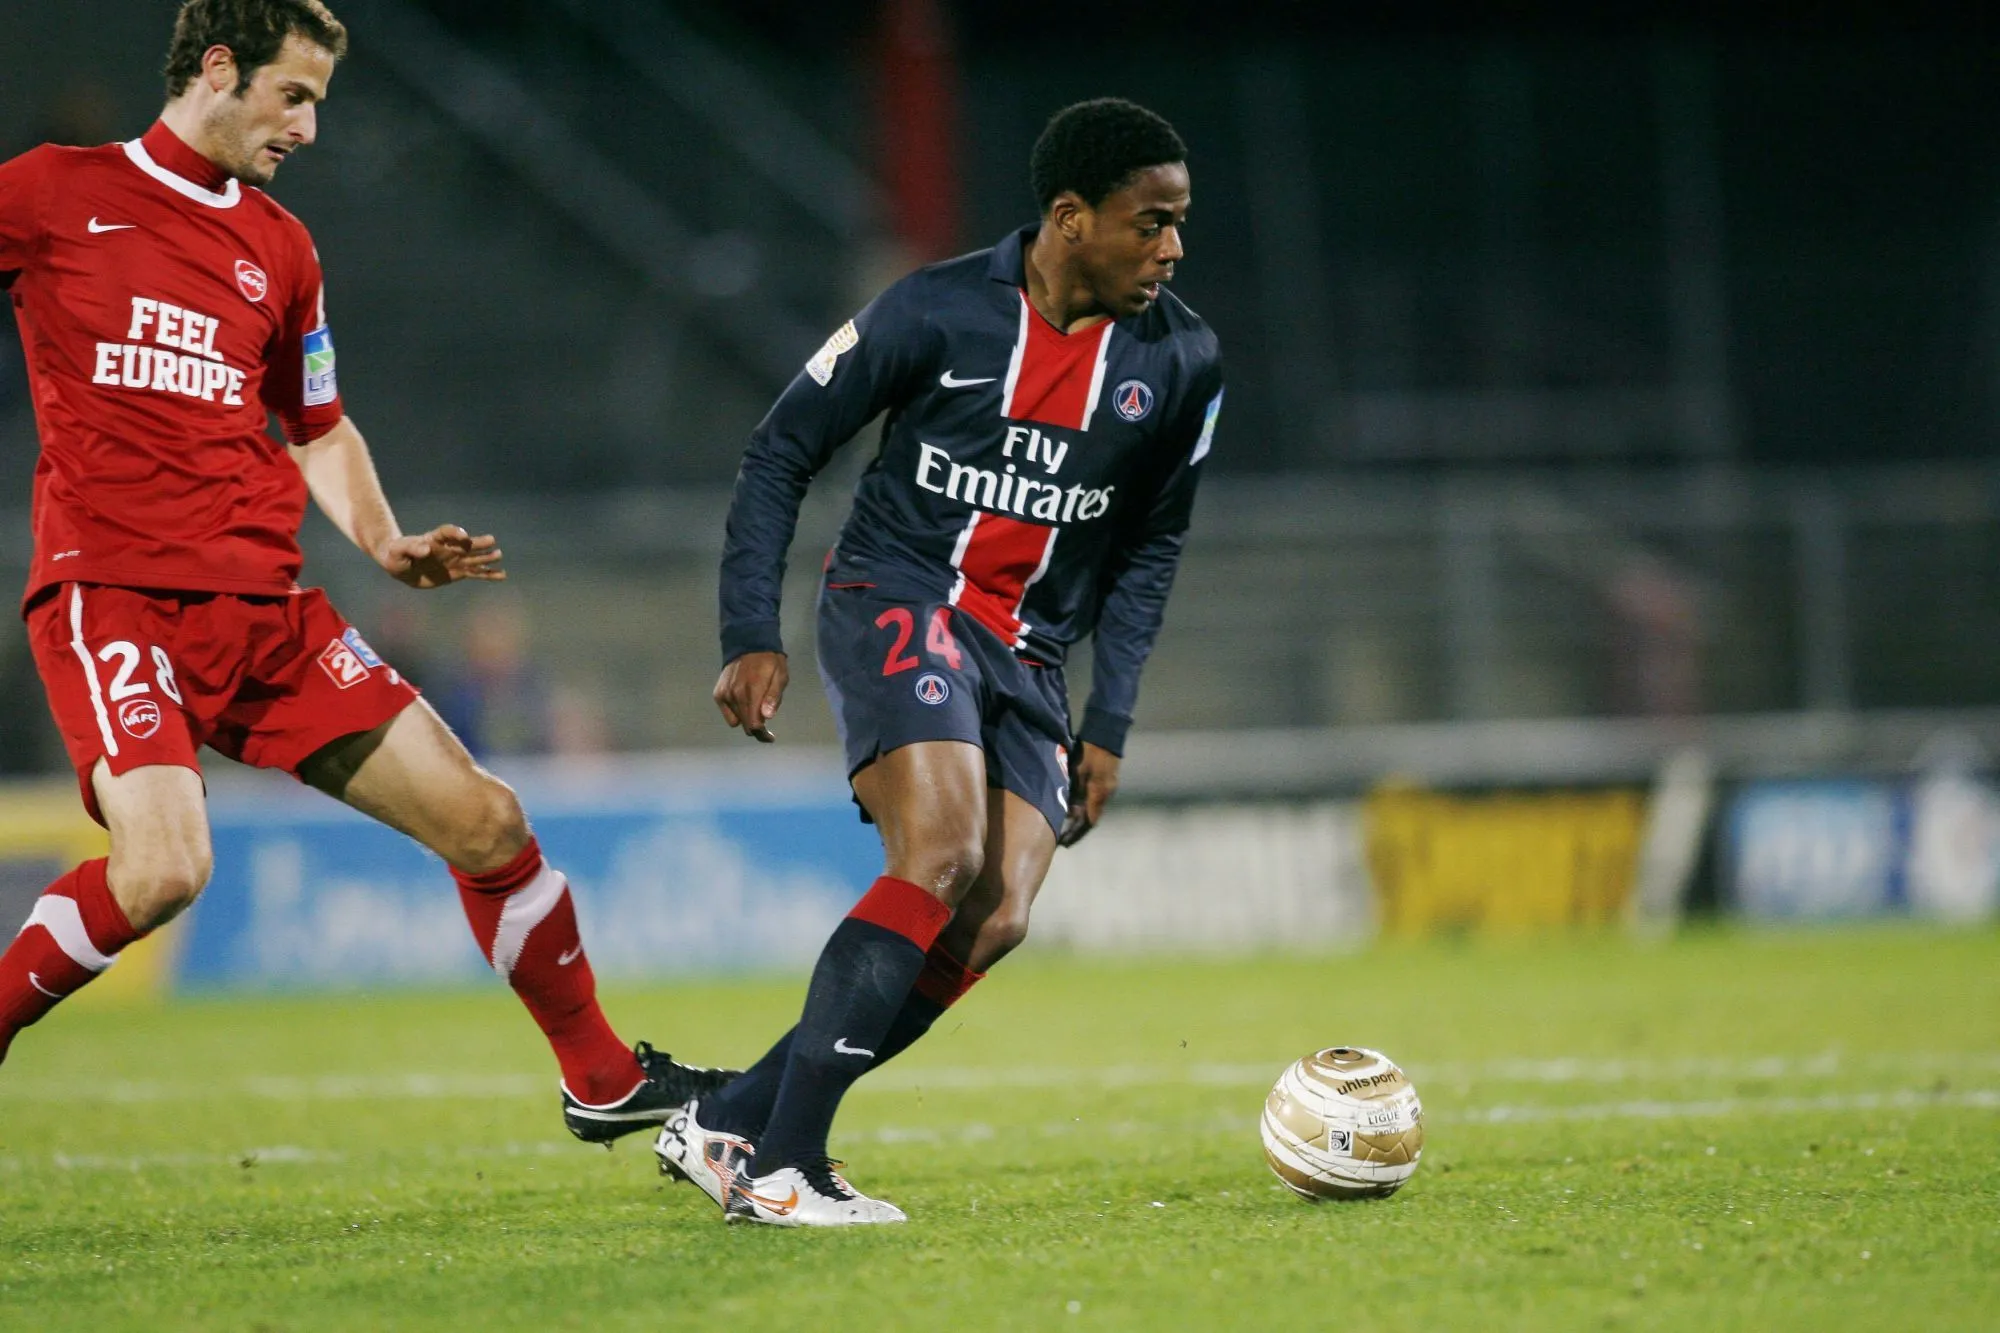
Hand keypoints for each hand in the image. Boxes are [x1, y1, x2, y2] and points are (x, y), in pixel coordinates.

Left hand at [380, 524, 504, 589]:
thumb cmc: (396, 554)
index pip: (446, 532)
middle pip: (465, 544)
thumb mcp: (398, 551)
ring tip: (498, 556)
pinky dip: (488, 574)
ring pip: (473, 558)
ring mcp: (455, 560)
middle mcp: (448, 548)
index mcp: (433, 539)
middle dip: (477, 543)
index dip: (455, 533)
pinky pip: (476, 573)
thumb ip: (411, 548)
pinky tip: (501, 575)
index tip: (464, 537)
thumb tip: (425, 549)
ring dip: (485, 557)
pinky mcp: (458, 572)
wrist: (400, 566)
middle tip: (491, 541)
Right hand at [714, 651, 788, 741]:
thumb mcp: (780, 676)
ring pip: (736, 720)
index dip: (762, 734)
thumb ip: (773, 697)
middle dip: (756, 728)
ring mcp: (725, 694)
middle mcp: (735, 695)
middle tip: (765, 723)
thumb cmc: (770, 661)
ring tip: (755, 706)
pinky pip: (727, 713)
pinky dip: (735, 712)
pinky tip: (743, 702)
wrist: (748, 643)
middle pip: (745, 725)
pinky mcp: (718, 693)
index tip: (770, 737)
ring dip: (746, 718)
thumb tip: (767, 717)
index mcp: (753, 691)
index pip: (754, 724)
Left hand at [1058, 742, 1120, 846]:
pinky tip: (1075, 807)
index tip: (1065, 843)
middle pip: (1092, 818)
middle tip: (1064, 838)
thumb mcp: (1078, 772)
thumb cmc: (1089, 751)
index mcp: (1098, 794)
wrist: (1106, 734)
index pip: (1089, 822)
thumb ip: (1074, 792)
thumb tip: (1069, 811)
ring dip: (1081, 818)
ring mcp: (1108, 787)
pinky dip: (1085, 807)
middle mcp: (1106, 794)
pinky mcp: (1107, 780)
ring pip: (1093, 809)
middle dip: (1078, 829)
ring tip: (1067, 825)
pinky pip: (1095, 799)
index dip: (1077, 834)